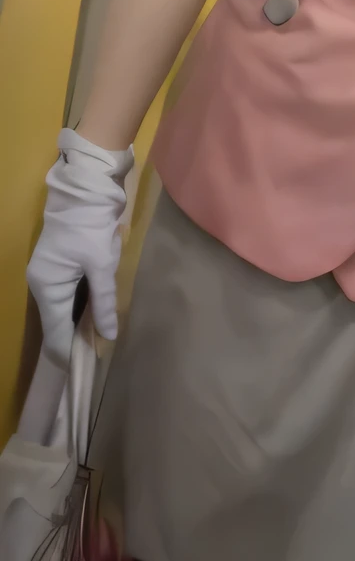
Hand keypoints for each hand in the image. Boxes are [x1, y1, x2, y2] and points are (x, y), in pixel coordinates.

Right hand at [26, 129, 133, 364]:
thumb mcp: (102, 265)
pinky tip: (91, 314)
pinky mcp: (56, 266)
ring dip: (76, 323)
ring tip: (96, 340)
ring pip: (60, 309)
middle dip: (74, 340)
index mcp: (47, 287)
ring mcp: (46, 274)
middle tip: (97, 356)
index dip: (69, 353)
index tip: (85, 370)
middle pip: (56, 323)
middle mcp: (40, 284)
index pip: (55, 333)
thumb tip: (108, 337)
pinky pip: (64, 295)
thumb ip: (104, 303)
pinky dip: (76, 307)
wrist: (86, 190)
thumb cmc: (92, 227)